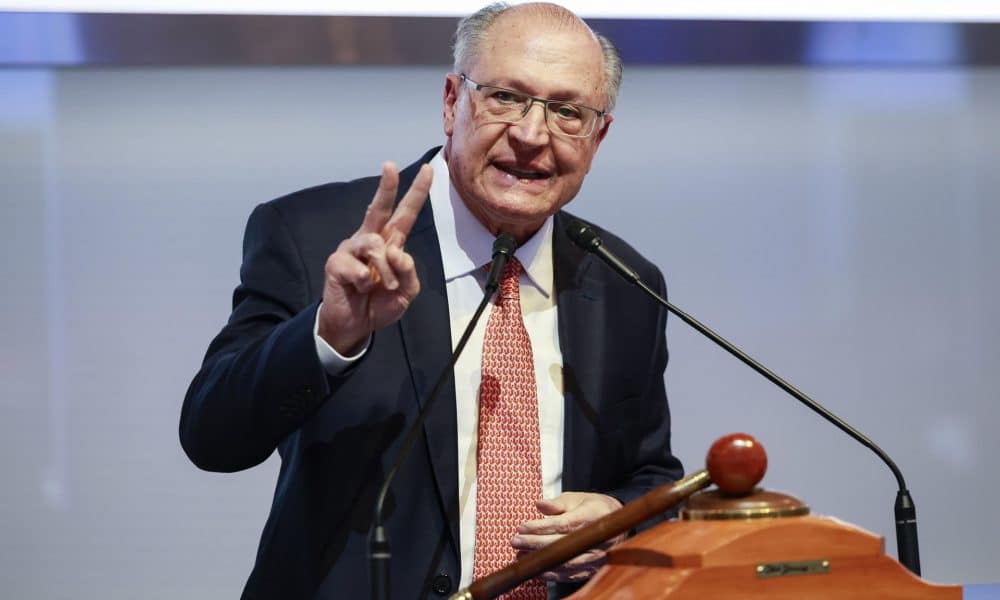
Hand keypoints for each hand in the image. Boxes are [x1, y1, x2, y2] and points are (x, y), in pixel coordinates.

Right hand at [318, 162, 432, 353]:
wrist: (355, 326)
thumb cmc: (380, 303)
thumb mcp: (406, 292)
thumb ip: (409, 271)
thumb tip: (397, 252)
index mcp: (390, 243)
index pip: (405, 214)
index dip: (417, 192)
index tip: (429, 169)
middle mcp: (370, 239)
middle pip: (380, 208)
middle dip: (386, 187)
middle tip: (390, 166)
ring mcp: (352, 248)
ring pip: (376, 245)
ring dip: (386, 271)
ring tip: (381, 287)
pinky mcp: (336, 262)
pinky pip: (359, 268)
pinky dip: (365, 283)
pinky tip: (359, 289)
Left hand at [511, 491, 624, 582]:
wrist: (617, 524)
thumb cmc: (593, 507)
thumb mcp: (577, 499)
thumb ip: (557, 504)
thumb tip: (538, 504)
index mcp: (592, 516)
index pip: (562, 524)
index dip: (540, 527)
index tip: (521, 527)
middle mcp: (595, 539)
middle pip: (561, 545)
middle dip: (535, 544)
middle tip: (515, 541)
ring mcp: (595, 557)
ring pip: (564, 563)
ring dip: (540, 561)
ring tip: (520, 556)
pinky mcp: (592, 569)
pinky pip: (570, 575)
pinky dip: (552, 574)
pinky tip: (536, 569)